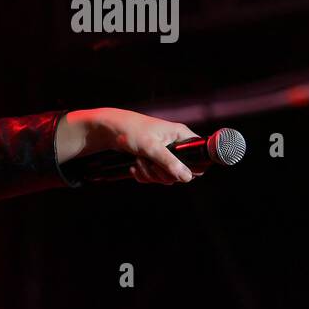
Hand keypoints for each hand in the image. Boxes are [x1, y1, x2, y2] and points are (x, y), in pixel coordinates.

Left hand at [59, 107, 199, 184]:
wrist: (109, 131)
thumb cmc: (131, 131)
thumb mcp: (151, 147)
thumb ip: (169, 162)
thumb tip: (186, 177)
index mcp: (181, 136)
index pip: (199, 156)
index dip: (191, 168)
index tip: (174, 171)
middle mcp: (175, 145)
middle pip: (181, 171)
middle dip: (163, 174)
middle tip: (150, 166)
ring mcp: (164, 154)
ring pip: (166, 176)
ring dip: (150, 175)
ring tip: (138, 163)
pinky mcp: (152, 161)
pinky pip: (154, 176)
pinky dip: (143, 175)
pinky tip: (134, 168)